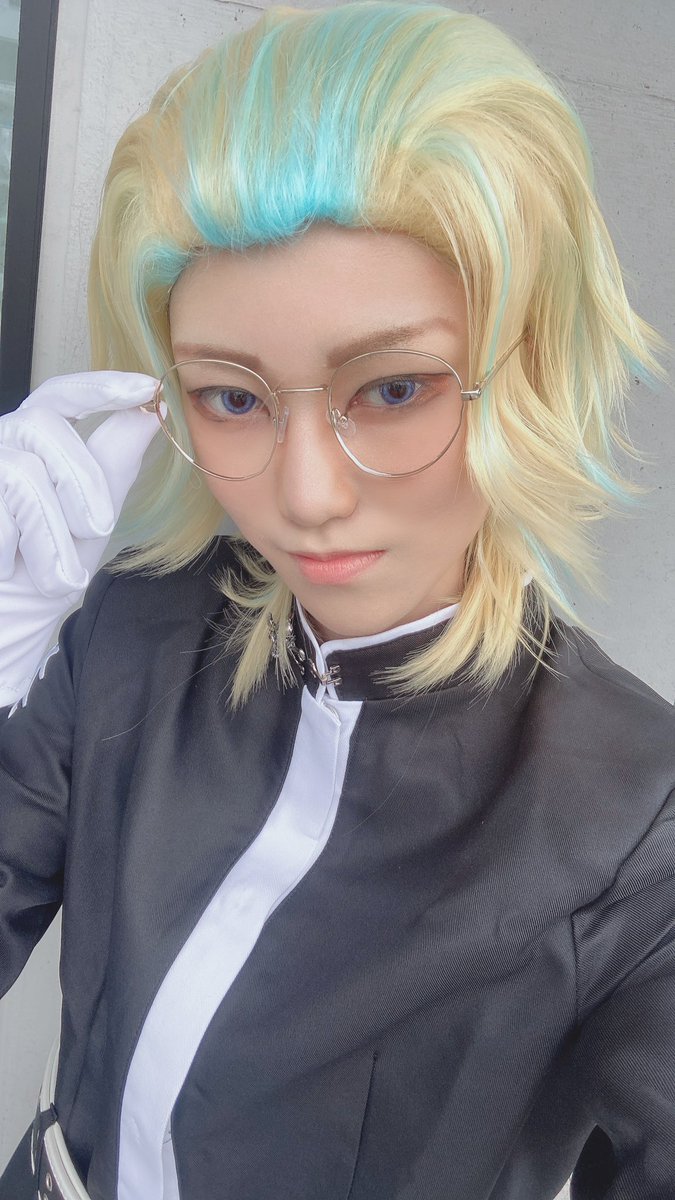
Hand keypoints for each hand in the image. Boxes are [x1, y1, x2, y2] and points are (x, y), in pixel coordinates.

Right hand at [0, 371, 160, 708]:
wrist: (9, 613)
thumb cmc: (48, 562)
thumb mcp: (92, 514)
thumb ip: (115, 464)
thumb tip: (149, 415)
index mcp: (36, 437)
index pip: (64, 393)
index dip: (101, 384)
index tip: (146, 387)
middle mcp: (2, 441)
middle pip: (44, 427)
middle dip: (82, 481)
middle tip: (95, 530)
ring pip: (22, 476)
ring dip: (50, 534)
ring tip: (57, 574)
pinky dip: (15, 550)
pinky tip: (11, 568)